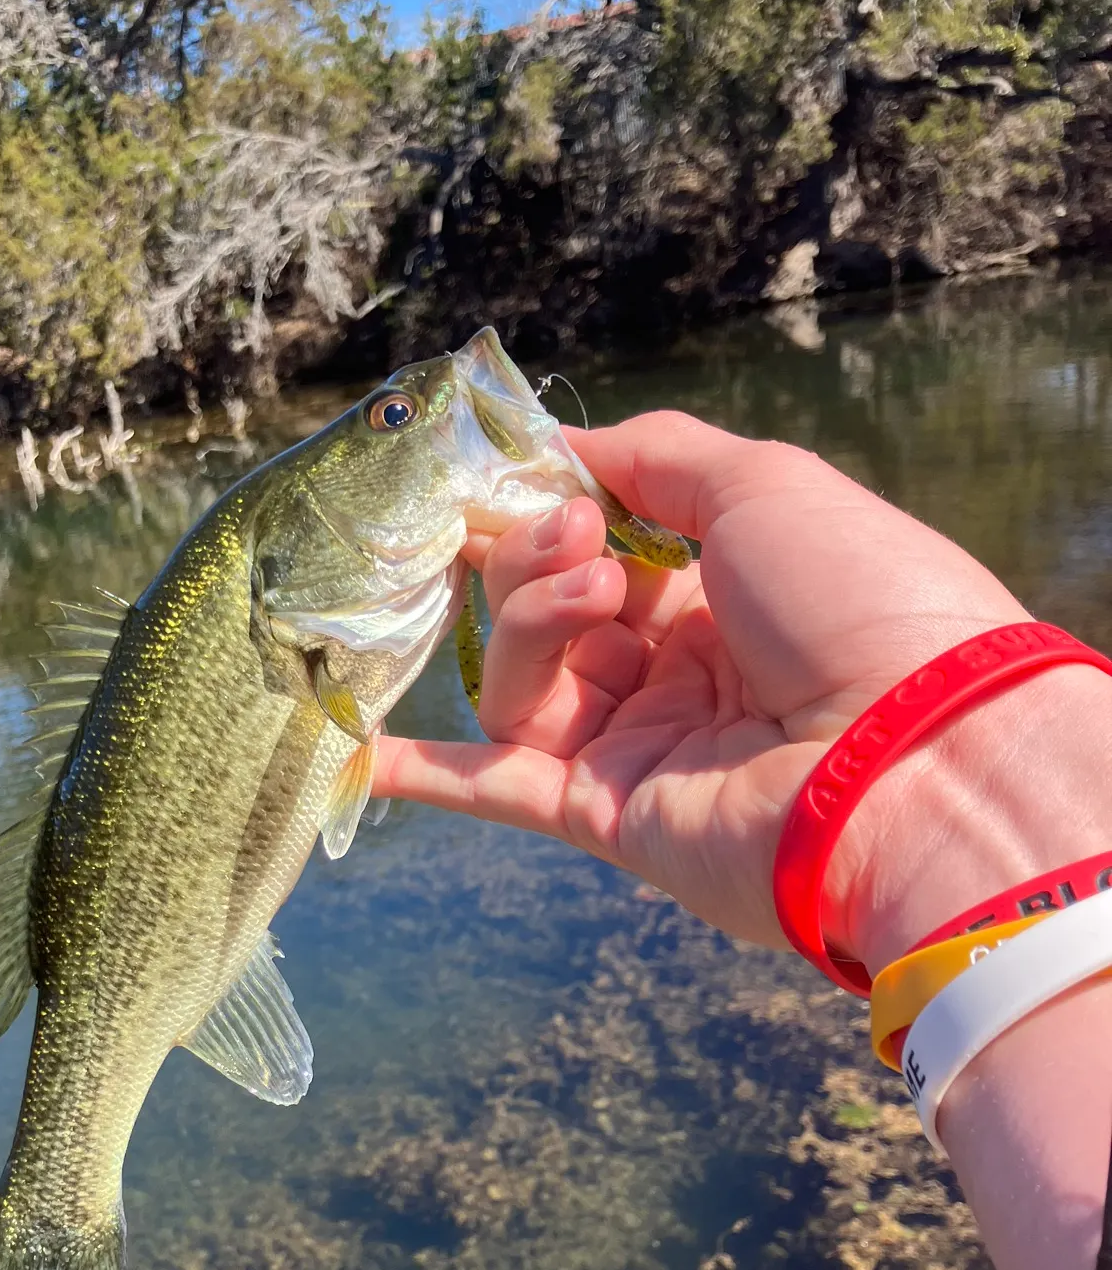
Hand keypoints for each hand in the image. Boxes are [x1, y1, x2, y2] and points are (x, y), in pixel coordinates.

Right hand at [375, 411, 1111, 969]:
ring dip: (531, 622)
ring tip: (593, 599)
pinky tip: (359, 751)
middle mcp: (673, 671)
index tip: (501, 472)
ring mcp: (636, 747)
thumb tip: (557, 453)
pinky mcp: (604, 816)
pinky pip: (498, 786)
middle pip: (544, 606)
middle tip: (573, 538)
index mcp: (720, 590)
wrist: (910, 760)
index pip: (594, 542)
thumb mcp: (764, 484)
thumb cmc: (856, 598)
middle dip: (535, 557)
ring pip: (520, 678)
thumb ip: (653, 457)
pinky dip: (427, 772)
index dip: (544, 505)